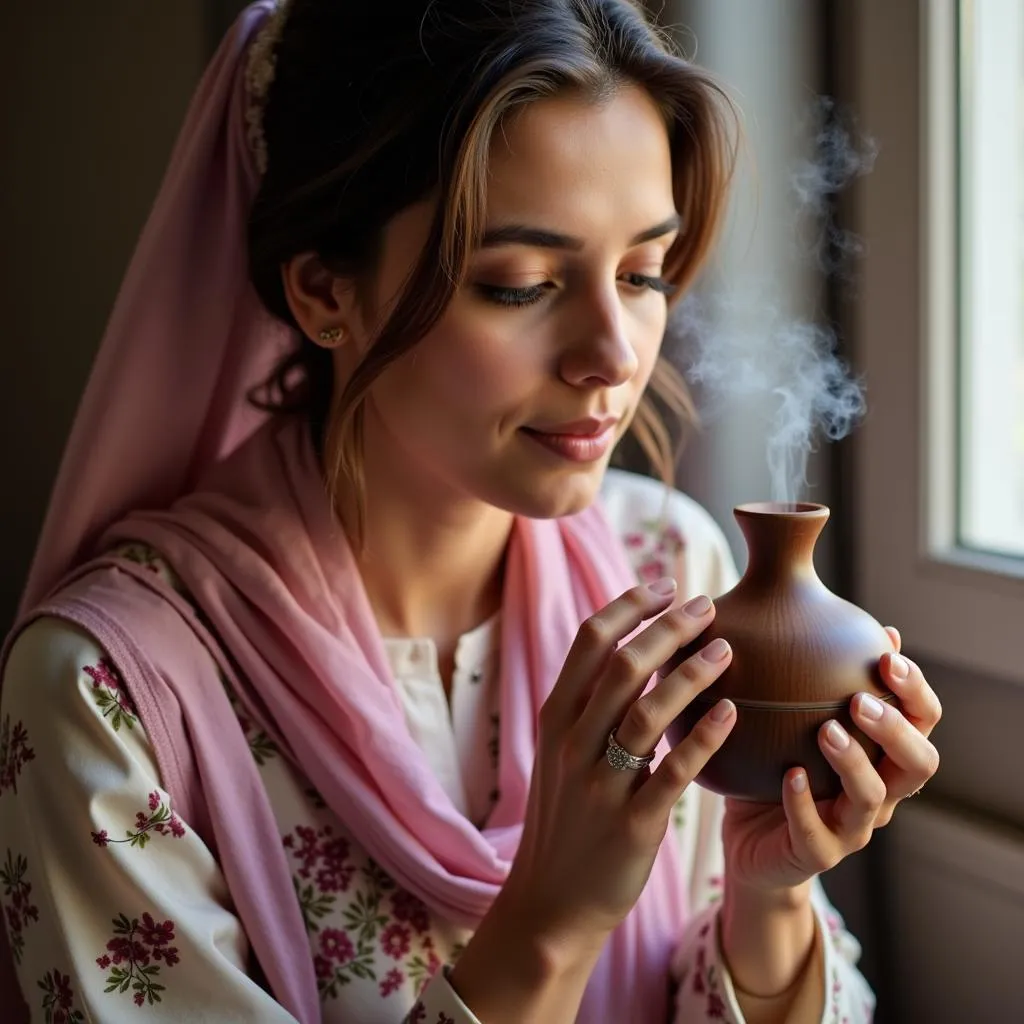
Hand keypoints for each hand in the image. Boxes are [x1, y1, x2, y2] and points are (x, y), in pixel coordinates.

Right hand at [502, 581, 736, 949]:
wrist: (551, 900)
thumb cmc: (568, 817)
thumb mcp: (563, 753)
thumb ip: (591, 705)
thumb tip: (639, 653)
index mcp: (556, 717)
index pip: (590, 640)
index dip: (630, 605)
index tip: (667, 585)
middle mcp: (573, 741)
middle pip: (623, 665)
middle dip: (669, 626)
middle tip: (708, 604)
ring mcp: (600, 782)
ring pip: (648, 711)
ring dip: (691, 673)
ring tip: (727, 649)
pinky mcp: (632, 823)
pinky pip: (673, 771)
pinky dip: (704, 737)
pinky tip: (732, 713)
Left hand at [722, 626, 941, 892]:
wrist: (750, 840)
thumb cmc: (777, 766)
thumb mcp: (795, 718)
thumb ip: (818, 676)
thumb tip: (833, 618)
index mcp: (883, 754)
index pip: (923, 721)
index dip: (914, 691)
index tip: (887, 657)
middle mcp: (880, 791)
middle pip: (919, 764)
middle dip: (895, 729)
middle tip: (860, 699)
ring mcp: (852, 826)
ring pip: (873, 799)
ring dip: (853, 762)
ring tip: (826, 731)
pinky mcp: (817, 853)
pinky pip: (818, 834)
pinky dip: (803, 803)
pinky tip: (788, 776)